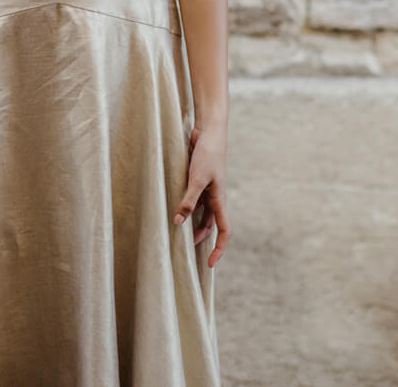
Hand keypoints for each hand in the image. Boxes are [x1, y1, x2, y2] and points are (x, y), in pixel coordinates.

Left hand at [171, 122, 229, 266]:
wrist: (208, 132)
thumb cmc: (207, 155)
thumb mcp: (197, 179)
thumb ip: (188, 200)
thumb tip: (178, 222)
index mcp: (220, 201)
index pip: (224, 231)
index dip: (219, 249)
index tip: (210, 264)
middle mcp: (215, 198)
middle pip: (210, 226)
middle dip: (200, 239)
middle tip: (184, 252)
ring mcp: (207, 191)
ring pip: (200, 215)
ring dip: (191, 224)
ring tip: (176, 233)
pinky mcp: (198, 182)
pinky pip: (193, 201)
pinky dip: (185, 208)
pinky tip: (172, 210)